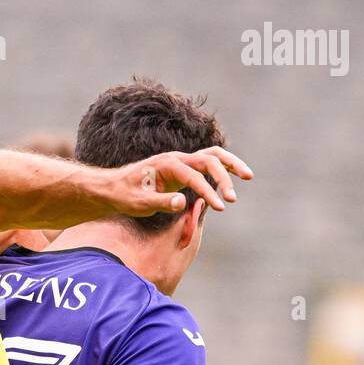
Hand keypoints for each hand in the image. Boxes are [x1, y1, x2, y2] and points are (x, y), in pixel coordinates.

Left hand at [105, 147, 252, 216]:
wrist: (114, 188)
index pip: (194, 176)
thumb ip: (161, 202)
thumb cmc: (125, 196)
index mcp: (167, 165)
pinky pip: (208, 164)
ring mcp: (181, 162)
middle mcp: (177, 159)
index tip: (219, 207)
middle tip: (232, 200)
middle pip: (210, 159)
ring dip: (231, 165)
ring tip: (249, 176)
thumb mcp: (140, 204)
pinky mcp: (183, 169)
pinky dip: (222, 169)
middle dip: (224, 178)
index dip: (207, 191)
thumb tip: (183, 201)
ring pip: (213, 156)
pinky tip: (233, 179)